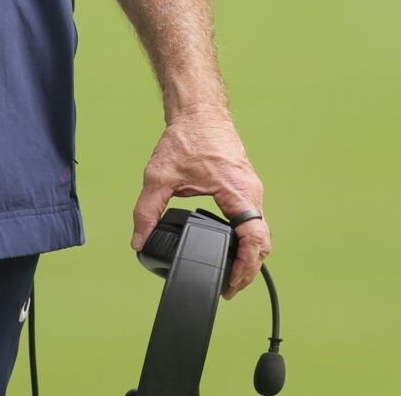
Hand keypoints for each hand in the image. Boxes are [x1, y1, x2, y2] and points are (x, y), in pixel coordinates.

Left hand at [130, 109, 271, 299]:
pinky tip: (233, 251)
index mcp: (237, 191)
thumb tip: (138, 241)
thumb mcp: (159, 176)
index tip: (231, 283)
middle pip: (261, 242)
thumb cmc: (187, 138)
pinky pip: (254, 221)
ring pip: (260, 232)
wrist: (199, 112)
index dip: (246, 266)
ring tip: (231, 277)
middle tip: (227, 290)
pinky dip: (246, 241)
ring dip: (249, 256)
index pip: (254, 238)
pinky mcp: (245, 188)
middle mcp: (250, 192)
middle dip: (248, 270)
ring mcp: (250, 190)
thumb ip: (147, 211)